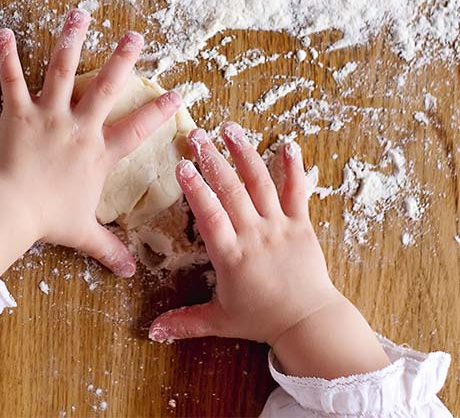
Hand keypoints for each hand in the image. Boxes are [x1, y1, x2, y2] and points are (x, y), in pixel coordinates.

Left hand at [0, 9, 182, 278]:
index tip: (177, 94)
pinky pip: (12, 79)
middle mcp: (78, 127)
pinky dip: (7, 55)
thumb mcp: (83, 233)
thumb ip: (108, 249)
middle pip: (105, 87)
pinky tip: (5, 31)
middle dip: (122, 59)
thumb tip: (131, 272)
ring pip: (62, 70)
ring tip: (80, 13)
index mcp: (97, 153)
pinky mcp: (19, 112)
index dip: (158, 112)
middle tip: (135, 35)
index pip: (136, 130)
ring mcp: (49, 116)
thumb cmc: (47, 220)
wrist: (11, 210)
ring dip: (71, 40)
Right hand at [149, 124, 389, 378]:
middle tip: (197, 135)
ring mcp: (279, 227)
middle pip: (232, 192)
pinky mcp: (300, 224)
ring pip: (260, 184)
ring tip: (230, 128)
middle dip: (212, 160)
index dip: (197, 191)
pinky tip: (289, 144)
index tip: (183, 166)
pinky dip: (294, 167)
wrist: (309, 322)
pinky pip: (297, 192)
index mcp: (231, 256)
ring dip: (244, 154)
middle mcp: (254, 236)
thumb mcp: (219, 320)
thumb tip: (150, 332)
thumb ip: (185, 322)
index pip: (210, 217)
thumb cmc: (261, 319)